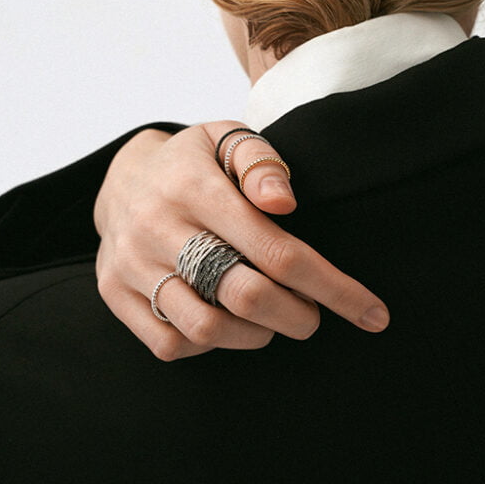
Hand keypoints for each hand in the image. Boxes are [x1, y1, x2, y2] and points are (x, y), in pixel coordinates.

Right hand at [94, 122, 389, 360]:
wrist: (118, 179)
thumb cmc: (194, 163)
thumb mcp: (226, 138)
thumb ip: (260, 161)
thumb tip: (285, 202)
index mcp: (193, 186)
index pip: (275, 250)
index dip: (330, 287)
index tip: (370, 312)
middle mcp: (156, 226)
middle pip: (245, 296)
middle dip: (297, 316)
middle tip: (313, 317)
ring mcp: (130, 264)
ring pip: (206, 328)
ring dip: (256, 335)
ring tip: (272, 319)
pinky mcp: (114, 293)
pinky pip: (170, 344)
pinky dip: (209, 344)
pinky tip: (226, 323)